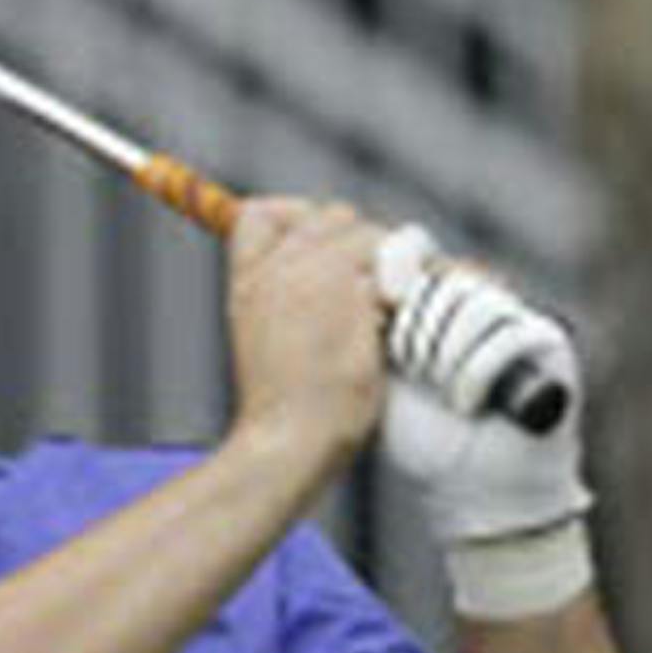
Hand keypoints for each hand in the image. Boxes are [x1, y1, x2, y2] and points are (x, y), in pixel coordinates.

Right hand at [227, 198, 388, 467]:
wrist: (287, 439)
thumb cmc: (284, 402)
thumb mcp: (261, 334)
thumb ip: (283, 293)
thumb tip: (333, 270)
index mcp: (246, 278)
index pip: (263, 213)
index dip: (296, 217)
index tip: (322, 248)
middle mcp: (278, 267)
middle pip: (331, 216)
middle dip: (359, 243)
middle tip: (374, 287)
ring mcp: (316, 276)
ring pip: (371, 236)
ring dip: (390, 264)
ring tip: (390, 307)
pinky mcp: (355, 293)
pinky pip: (395, 267)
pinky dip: (405, 289)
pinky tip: (398, 322)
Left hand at [381, 279, 591, 543]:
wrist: (478, 487)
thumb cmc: (430, 437)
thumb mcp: (389, 377)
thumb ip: (380, 328)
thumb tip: (372, 280)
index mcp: (445, 304)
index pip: (421, 266)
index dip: (400, 307)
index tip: (393, 354)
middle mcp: (485, 302)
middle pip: (446, 281)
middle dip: (420, 335)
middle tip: (419, 379)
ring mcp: (519, 318)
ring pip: (476, 304)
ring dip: (447, 355)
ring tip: (444, 394)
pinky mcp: (549, 343)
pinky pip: (509, 334)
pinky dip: (475, 373)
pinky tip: (465, 404)